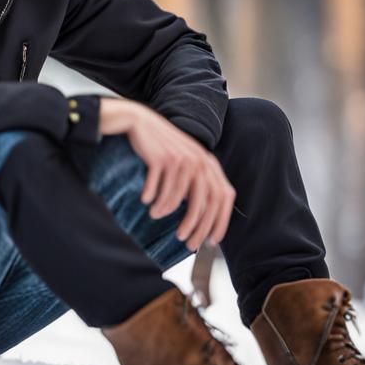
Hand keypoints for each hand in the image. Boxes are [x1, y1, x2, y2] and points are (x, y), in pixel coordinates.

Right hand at [98, 97, 235, 251]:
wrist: (140, 122)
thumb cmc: (163, 147)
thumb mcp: (185, 161)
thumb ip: (196, 182)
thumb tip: (202, 218)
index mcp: (208, 163)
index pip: (223, 196)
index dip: (220, 221)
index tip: (211, 241)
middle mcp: (199, 160)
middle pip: (204, 202)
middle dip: (196, 226)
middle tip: (186, 243)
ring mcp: (181, 159)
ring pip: (179, 198)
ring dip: (168, 213)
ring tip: (156, 217)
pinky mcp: (162, 158)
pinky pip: (159, 188)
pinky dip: (153, 199)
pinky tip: (146, 202)